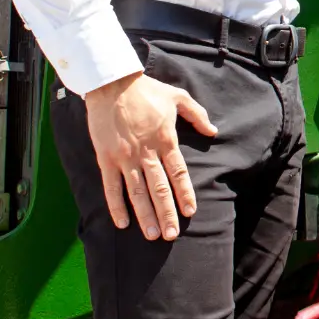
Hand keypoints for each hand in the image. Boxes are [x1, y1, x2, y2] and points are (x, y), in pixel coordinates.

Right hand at [83, 71, 216, 240]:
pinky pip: (111, 187)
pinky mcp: (105, 159)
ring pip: (137, 192)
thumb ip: (197, 114)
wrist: (111, 83)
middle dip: (166, 213)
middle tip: (171, 235)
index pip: (178, 173)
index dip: (185, 194)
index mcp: (165, 139)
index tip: (190, 212)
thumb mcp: (177, 97)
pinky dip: (116, 206)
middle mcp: (146, 152)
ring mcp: (124, 157)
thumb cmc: (146, 90)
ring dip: (145, 215)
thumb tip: (213, 131)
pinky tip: (122, 223)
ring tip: (152, 235)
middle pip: (159, 189)